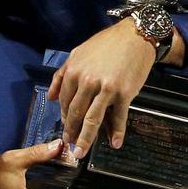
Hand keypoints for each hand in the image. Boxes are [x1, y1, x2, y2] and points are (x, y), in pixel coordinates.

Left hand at [47, 19, 155, 160]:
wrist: (135, 35)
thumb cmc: (107, 43)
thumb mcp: (78, 53)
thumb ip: (62, 74)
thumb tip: (52, 97)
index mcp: (74, 72)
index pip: (66, 101)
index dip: (66, 118)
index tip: (67, 128)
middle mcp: (87, 81)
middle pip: (76, 114)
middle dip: (72, 132)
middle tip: (71, 146)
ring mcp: (106, 89)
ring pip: (93, 119)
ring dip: (86, 139)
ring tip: (82, 152)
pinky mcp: (124, 93)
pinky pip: (118, 117)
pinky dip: (117, 132)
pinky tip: (115, 143)